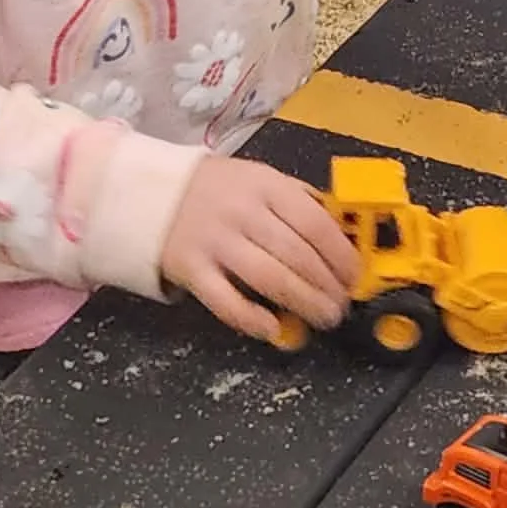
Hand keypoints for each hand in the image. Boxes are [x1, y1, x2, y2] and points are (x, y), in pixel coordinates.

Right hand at [162, 157, 359, 345]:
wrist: (151, 193)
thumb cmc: (218, 189)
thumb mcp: (261, 178)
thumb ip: (298, 200)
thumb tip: (342, 232)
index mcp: (267, 185)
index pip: (315, 223)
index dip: (341, 254)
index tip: (355, 276)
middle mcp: (243, 212)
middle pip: (296, 254)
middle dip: (327, 285)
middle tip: (341, 304)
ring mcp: (215, 241)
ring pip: (269, 278)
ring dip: (303, 302)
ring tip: (323, 317)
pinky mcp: (190, 269)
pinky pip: (225, 301)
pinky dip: (251, 318)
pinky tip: (273, 329)